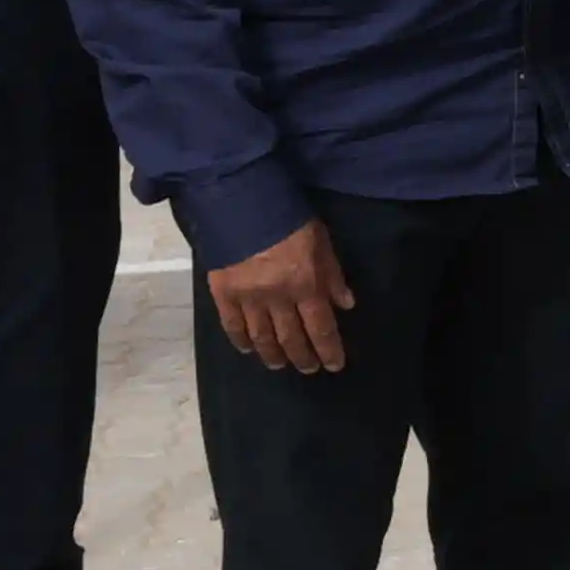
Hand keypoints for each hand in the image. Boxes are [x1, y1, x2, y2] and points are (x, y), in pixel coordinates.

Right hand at [208, 219, 354, 373]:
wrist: (243, 201)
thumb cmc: (290, 218)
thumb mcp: (322, 242)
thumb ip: (333, 275)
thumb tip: (346, 304)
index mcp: (306, 285)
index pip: (321, 328)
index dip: (329, 350)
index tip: (334, 366)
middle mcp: (278, 299)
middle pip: (292, 338)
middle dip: (303, 357)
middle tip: (308, 369)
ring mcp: (248, 299)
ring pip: (262, 338)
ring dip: (273, 355)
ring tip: (279, 364)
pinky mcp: (223, 293)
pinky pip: (232, 325)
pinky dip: (240, 340)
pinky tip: (247, 349)